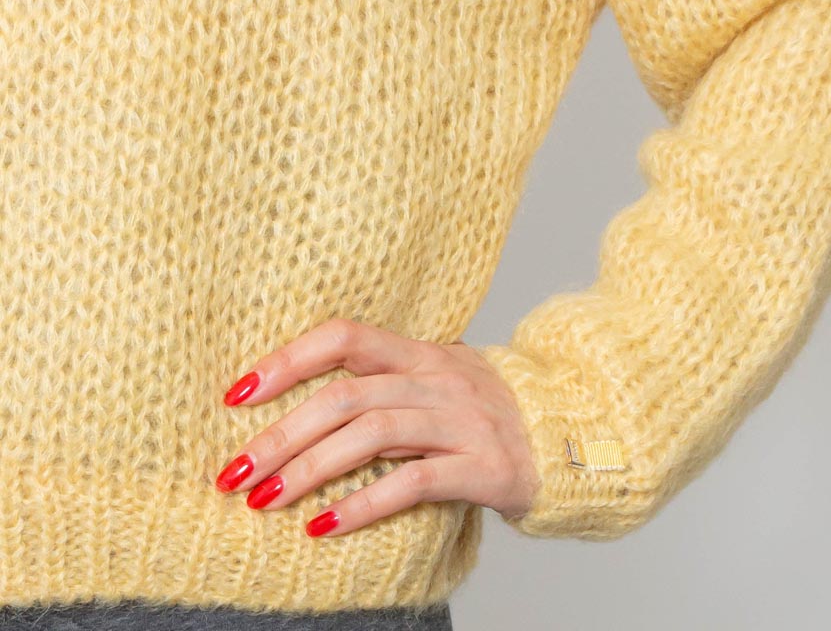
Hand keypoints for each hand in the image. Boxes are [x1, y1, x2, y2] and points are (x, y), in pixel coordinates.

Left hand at [214, 317, 540, 536]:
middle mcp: (438, 377)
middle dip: (281, 433)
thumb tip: (300, 404)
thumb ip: (384, 382)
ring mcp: (461, 419)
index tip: (236, 394)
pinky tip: (324, 526)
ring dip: (310, 467)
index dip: (288, 359)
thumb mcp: (436, 380)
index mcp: (421, 351)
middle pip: (347, 394)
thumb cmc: (484, 411)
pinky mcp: (481, 465)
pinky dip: (363, 503)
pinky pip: (413, 481)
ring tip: (264, 501)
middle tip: (233, 473)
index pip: (345, 336)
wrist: (564, 435)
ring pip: (373, 432)